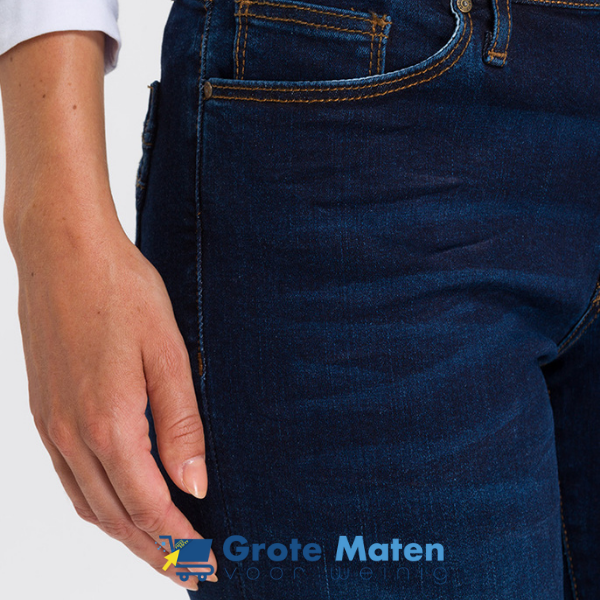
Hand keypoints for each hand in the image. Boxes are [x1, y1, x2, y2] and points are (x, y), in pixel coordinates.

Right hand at [14, 216, 216, 589]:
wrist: (63, 252)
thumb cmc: (121, 292)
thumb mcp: (168, 353)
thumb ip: (181, 423)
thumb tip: (195, 483)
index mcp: (110, 423)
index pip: (151, 506)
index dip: (181, 539)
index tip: (206, 560)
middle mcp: (73, 436)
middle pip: (118, 518)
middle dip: (155, 552)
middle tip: (187, 573)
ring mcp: (52, 426)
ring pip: (90, 504)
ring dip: (125, 535)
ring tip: (156, 550)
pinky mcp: (43, 412)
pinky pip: (69, 478)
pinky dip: (97, 504)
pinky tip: (115, 503)